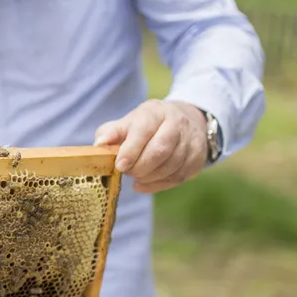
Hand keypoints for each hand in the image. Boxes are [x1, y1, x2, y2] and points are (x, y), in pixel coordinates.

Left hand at [94, 99, 208, 193]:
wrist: (185, 121)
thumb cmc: (148, 125)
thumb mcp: (129, 122)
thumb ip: (112, 132)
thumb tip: (99, 144)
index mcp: (156, 112)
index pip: (144, 130)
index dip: (131, 150)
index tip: (120, 165)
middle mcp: (177, 123)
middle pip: (160, 150)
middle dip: (140, 167)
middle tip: (128, 172)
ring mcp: (191, 141)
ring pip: (171, 166)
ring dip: (149, 177)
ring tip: (137, 177)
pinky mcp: (197, 158)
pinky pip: (178, 177)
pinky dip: (159, 185)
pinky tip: (145, 184)